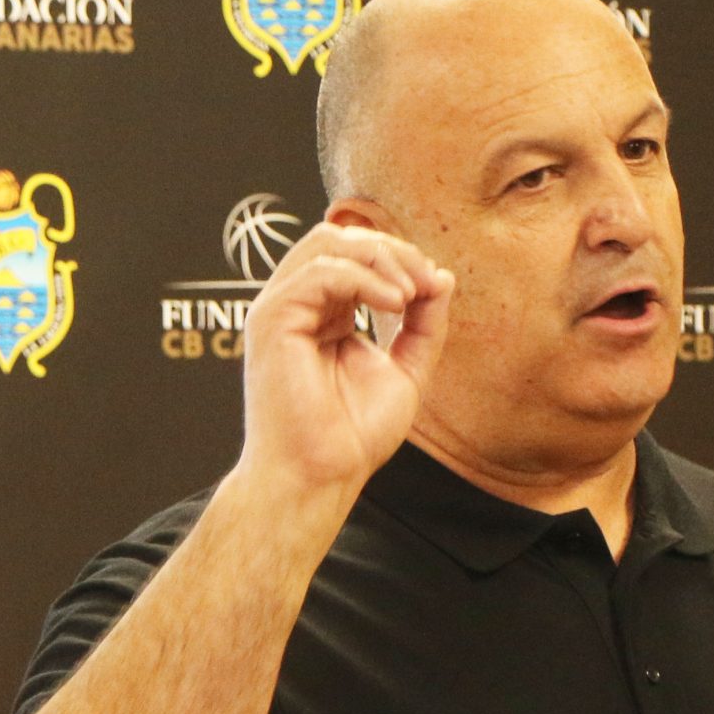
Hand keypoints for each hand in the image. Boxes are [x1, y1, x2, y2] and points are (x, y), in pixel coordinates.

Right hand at [234, 223, 453, 506]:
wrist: (322, 475)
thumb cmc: (353, 435)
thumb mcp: (404, 369)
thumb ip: (423, 324)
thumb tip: (442, 277)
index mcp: (323, 314)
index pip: (356, 255)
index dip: (399, 259)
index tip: (435, 287)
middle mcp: (297, 306)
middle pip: (340, 238)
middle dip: (392, 250)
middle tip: (425, 283)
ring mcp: (279, 309)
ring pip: (326, 242)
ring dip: (380, 257)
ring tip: (411, 293)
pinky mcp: (271, 319)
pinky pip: (321, 271)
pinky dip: (365, 278)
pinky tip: (395, 303)